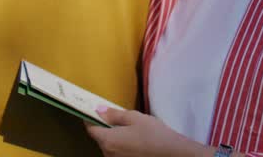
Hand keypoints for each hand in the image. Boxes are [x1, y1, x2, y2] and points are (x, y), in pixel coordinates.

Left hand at [85, 107, 206, 156]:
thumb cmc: (153, 134)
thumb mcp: (134, 118)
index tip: (94, 112)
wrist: (172, 153)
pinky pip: (117, 153)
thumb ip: (113, 114)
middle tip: (116, 119)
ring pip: (109, 147)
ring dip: (113, 138)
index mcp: (108, 140)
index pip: (91, 129)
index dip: (90, 119)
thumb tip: (98, 110)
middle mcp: (108, 154)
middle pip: (100, 139)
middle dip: (104, 128)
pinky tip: (134, 142)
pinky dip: (121, 147)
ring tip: (129, 131)